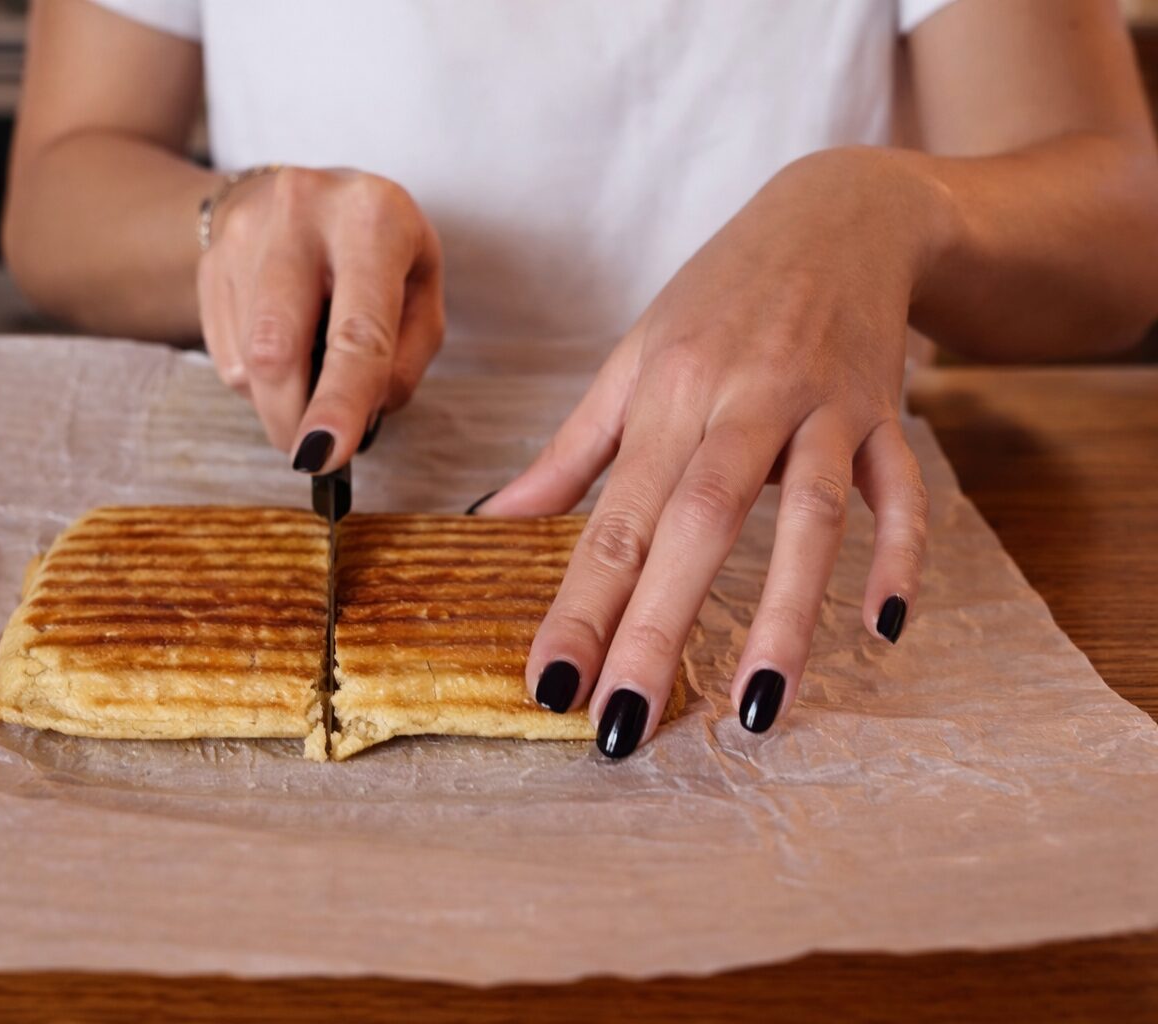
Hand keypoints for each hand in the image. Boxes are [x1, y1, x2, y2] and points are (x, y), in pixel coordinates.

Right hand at [198, 167, 444, 469]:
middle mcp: (300, 213)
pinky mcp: (209, 261)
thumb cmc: (380, 249)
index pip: (354, 331)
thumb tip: (360, 419)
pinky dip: (257, 378)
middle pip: (275, 351)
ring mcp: (243, 234)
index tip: (326, 455)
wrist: (306, 193)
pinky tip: (283, 345)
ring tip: (312, 368)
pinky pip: (224, 355)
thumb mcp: (422, 288)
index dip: (340, 402)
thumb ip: (406, 358)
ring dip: (279, 399)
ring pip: (246, 363)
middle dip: (291, 419)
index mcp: (371, 219)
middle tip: (312, 452)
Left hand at [478, 148, 933, 755]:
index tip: (549, 683)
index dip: (579, 604)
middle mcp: (739, 401)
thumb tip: (495, 521)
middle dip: (658, 630)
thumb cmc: (717, 298)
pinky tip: (883, 628)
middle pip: (696, 524)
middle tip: (624, 726)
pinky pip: (899, 489)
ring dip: (783, 612)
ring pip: (806, 514)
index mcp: (663, 395)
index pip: (612, 519)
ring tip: (757, 707)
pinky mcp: (884, 413)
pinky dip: (899, 554)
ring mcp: (820, 407)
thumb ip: (570, 453)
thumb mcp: (632, 361)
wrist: (837, 212)